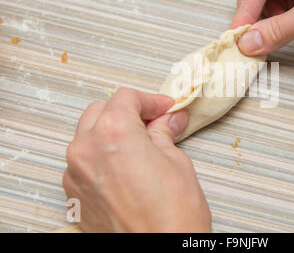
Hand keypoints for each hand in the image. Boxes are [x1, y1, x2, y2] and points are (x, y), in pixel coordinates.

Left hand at [63, 88, 210, 231]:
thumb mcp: (177, 162)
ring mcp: (75, 173)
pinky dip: (100, 156)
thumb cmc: (172, 215)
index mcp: (114, 132)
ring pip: (88, 135)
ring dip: (111, 132)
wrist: (160, 252)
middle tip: (153, 122)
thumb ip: (164, 134)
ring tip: (139, 145)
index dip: (150, 100)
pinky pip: (82, 162)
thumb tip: (167, 121)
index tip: (164, 108)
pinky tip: (124, 167)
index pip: (126, 98)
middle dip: (127, 112)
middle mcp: (86, 149)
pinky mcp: (74, 194)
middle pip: (102, 111)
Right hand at [232, 0, 293, 53]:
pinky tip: (276, 35)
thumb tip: (246, 43)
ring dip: (261, 20)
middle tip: (245, 39)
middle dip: (249, 12)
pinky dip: (273, 24)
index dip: (243, 10)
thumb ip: (277, 29)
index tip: (236, 36)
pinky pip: (279, 10)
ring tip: (263, 39)